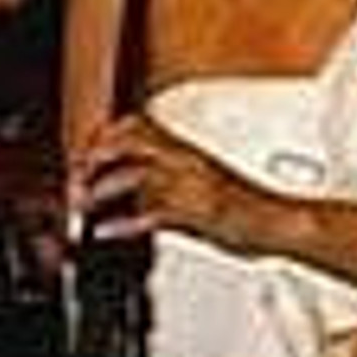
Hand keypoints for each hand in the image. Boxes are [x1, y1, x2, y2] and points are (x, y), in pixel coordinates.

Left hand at [70, 113, 275, 252]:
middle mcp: (188, 160)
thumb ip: (168, 182)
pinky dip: (124, 223)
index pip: (140, 124)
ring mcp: (193, 184)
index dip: (106, 133)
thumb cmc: (245, 207)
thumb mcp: (202, 184)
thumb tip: (137, 189)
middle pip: (133, 139)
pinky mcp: (198, 212)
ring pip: (137, 174)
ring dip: (101, 189)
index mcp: (188, 150)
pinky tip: (106, 231)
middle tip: (76, 174)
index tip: (84, 150)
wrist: (280, 222)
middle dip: (96, 154)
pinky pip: (153, 214)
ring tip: (81, 203)